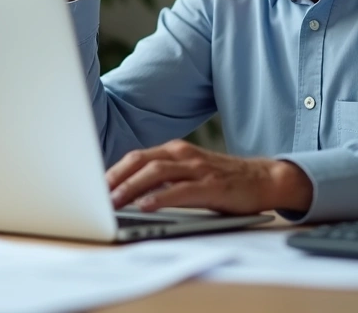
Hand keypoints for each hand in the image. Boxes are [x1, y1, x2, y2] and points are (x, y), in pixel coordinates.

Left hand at [106, 140, 313, 214]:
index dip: (112, 172)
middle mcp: (183, 155)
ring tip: (114, 202)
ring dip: (132, 187)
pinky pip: (182, 190)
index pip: (136, 158)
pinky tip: (147, 206)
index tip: (93, 188)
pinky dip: (162, 197)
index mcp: (175, 152)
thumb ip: (163, 179)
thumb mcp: (189, 174)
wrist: (264, 179)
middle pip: (140, 161)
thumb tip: (129, 194)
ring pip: (157, 172)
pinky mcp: (213, 185)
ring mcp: (198, 168)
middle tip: (96, 196)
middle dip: (115, 178)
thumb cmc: (223, 181)